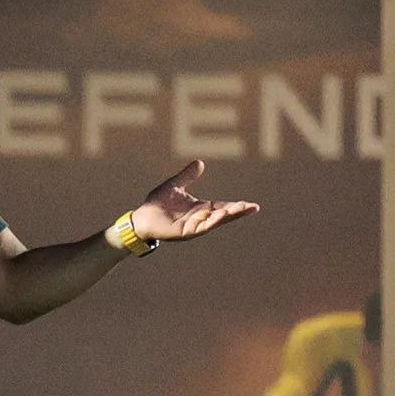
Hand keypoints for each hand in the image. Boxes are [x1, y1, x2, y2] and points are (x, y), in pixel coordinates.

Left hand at [129, 159, 259, 242]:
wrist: (141, 217)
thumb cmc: (157, 203)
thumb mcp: (175, 185)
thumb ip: (187, 176)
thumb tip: (200, 162)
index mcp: (200, 208)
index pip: (222, 207)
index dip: (236, 206)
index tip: (251, 205)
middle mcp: (199, 218)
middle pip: (223, 215)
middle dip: (238, 212)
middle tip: (253, 207)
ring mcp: (193, 226)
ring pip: (215, 222)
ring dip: (227, 216)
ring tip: (240, 209)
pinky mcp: (185, 232)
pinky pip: (201, 227)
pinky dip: (211, 221)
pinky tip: (220, 216)